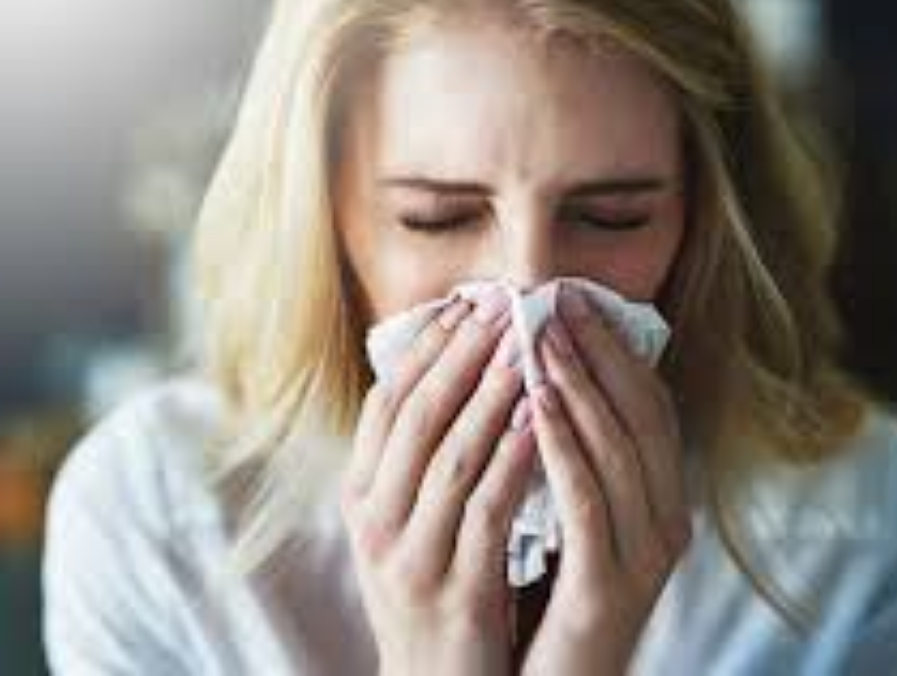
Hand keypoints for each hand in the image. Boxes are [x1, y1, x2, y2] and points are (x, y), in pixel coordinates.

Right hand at [341, 291, 536, 675]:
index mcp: (359, 499)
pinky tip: (537, 422)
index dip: (424, 352)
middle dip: (460, 357)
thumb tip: (445, 376)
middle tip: (499, 308)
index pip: (386, 406)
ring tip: (524, 348)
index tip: (463, 306)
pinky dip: (511, 460)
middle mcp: (374, 523)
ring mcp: (411, 558)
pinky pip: (487, 511)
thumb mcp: (403, 525)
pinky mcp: (456, 591)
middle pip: (417, 419)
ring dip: (490, 396)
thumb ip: (413, 462)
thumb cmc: (430, 591)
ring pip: (451, 457)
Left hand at [519, 285, 691, 674]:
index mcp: (657, 500)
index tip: (571, 297)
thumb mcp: (563, 521)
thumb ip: (564, 458)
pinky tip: (532, 407)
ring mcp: (642, 557)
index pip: (647, 406)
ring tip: (541, 337)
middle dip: (598, 353)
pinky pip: (588, 504)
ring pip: (618, 452)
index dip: (613, 348)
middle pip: (641, 417)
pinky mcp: (609, 589)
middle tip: (556, 300)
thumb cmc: (548, 599)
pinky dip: (562, 449)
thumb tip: (532, 377)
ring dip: (579, 387)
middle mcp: (664, 522)